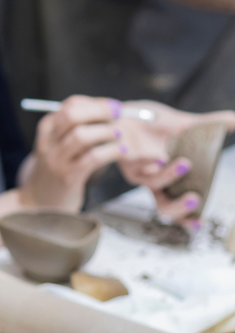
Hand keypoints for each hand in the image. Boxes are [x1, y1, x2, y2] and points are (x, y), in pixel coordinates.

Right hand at [18, 95, 122, 210]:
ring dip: (105, 132)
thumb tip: (109, 110)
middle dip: (99, 110)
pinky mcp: (68, 177)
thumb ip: (77, 128)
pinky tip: (122, 151)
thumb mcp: (59, 144)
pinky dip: (111, 151)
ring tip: (120, 134)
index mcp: (47, 128)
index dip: (95, 102)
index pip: (70, 105)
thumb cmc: (58, 168)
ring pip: (80, 136)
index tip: (113, 106)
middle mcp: (48, 141)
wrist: (40, 202)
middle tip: (119, 113)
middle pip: (71, 115)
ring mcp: (56, 159)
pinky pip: (92, 158)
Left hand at [117, 101, 234, 222]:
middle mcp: (149, 178)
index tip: (200, 223)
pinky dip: (147, 161)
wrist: (121, 109)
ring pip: (153, 182)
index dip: (187, 218)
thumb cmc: (150, 123)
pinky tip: (158, 157)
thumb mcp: (184, 124)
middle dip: (180, 206)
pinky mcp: (122, 156)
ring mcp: (135, 169)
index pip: (176, 206)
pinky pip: (134, 164)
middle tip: (196, 198)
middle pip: (163, 206)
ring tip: (184, 163)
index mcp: (165, 178)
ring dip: (170, 176)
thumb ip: (210, 123)